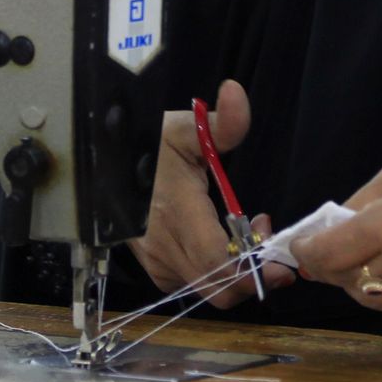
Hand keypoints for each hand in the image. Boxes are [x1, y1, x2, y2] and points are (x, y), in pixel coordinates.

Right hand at [127, 79, 295, 307]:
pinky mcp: (152, 266)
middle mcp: (164, 246)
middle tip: (265, 240)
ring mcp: (155, 260)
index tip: (281, 264)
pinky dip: (212, 274)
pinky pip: (189, 283)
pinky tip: (218, 244)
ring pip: (206, 289)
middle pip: (219, 288)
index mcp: (177, 213)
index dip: (254, 272)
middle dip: (253, 274)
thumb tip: (236, 92)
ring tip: (245, 237)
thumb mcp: (186, 128)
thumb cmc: (146, 144)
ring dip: (234, 274)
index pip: (218, 263)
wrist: (101, 161)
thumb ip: (221, 121)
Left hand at [290, 142, 381, 322]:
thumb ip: (358, 205)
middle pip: (347, 282)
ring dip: (364, 284)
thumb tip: (327, 231)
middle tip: (335, 251)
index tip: (302, 246)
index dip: (308, 252)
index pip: (328, 255)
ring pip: (375, 302)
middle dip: (333, 267)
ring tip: (372, 260)